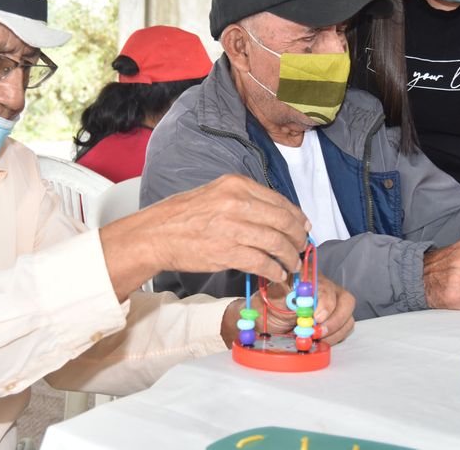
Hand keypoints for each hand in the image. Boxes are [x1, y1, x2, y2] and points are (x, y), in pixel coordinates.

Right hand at [101, 175, 309, 298]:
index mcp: (236, 185)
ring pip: (277, 242)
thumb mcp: (215, 194)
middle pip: (283, 221)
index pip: (279, 201)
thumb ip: (244, 200)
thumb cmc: (182, 216)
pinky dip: (274, 271)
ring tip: (291, 265)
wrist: (155, 235)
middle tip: (301, 249)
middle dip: (298, 238)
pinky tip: (277, 275)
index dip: (297, 217)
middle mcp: (237, 202)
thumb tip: (275, 215)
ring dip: (289, 257)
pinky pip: (262, 262)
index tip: (304, 227)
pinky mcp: (227, 252)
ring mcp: (233, 227)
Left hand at [221, 274, 354, 346]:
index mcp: (308, 277)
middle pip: (346, 300)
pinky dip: (335, 337)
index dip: (325, 302)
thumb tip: (298, 301)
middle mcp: (325, 288)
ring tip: (315, 338)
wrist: (268, 320)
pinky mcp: (335, 319)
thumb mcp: (271, 300)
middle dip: (334, 320)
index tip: (316, 317)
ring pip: (348, 316)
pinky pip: (345, 328)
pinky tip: (319, 339)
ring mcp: (333, 304)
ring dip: (334, 331)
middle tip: (318, 332)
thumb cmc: (269, 306)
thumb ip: (285, 298)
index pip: (326, 286)